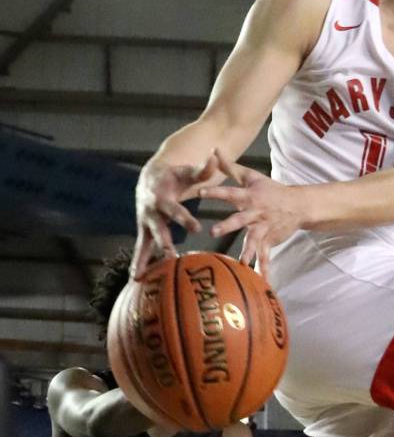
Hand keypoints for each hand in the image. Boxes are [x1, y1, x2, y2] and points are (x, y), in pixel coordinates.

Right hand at [132, 154, 217, 277]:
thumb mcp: (188, 173)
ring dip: (144, 258)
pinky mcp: (144, 231)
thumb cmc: (175, 177)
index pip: (176, 210)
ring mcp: (145, 224)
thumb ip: (203, 169)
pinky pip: (140, 249)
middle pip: (158, 229)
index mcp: (163, 198)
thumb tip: (215, 156)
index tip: (196, 228)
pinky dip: (137, 263)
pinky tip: (134, 279)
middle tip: (171, 256)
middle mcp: (151, 212)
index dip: (185, 219)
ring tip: (141, 275)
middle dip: (164, 243)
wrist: (150, 179)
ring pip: (144, 243)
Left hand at [199, 149, 300, 271]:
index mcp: (249, 197)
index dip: (216, 192)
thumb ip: (230, 167)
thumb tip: (214, 149)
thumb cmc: (271, 189)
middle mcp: (255, 213)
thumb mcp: (251, 176)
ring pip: (254, 241)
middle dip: (228, 225)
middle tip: (214, 232)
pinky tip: (261, 280)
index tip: (201, 192)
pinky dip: (264, 268)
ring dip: (248, 252)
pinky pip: (266, 256)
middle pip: (240, 220)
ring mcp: (264, 228)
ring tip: (241, 263)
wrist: (298, 205)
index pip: (230, 193)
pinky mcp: (269, 240)